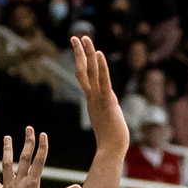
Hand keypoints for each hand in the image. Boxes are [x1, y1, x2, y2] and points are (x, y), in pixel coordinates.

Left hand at [0, 128, 80, 187]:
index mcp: (31, 185)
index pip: (38, 162)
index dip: (42, 147)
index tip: (43, 134)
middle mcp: (18, 182)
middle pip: (24, 158)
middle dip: (27, 142)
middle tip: (29, 128)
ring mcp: (6, 187)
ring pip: (7, 164)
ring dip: (7, 150)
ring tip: (7, 137)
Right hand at [70, 34, 126, 152]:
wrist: (110, 151)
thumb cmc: (112, 140)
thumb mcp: (108, 120)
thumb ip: (108, 109)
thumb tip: (112, 105)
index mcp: (92, 101)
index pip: (84, 78)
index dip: (81, 62)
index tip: (79, 50)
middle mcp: (92, 97)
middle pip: (82, 71)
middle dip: (79, 53)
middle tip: (75, 37)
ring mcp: (98, 99)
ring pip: (91, 72)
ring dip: (87, 54)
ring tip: (85, 38)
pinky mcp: (108, 101)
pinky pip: (103, 81)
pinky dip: (101, 66)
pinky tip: (99, 53)